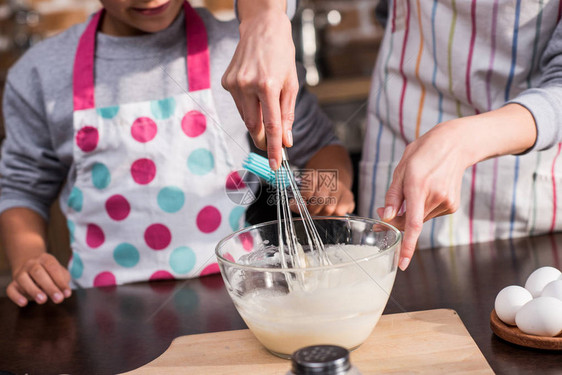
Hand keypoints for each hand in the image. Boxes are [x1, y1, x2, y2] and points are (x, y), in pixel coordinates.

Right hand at [7, 253, 70, 306]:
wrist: (30, 267)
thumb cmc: (50, 273)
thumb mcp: (60, 273)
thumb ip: (63, 280)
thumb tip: (65, 293)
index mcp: (45, 259)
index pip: (52, 268)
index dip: (60, 281)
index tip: (67, 294)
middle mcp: (31, 264)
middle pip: (38, 273)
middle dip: (49, 287)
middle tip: (58, 299)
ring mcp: (20, 273)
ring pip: (23, 279)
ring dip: (33, 290)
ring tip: (43, 300)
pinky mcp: (12, 284)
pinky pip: (11, 289)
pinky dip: (16, 297)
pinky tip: (24, 303)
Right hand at [222, 4, 297, 169]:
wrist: (262, 28)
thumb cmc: (281, 54)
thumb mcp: (291, 83)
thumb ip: (287, 115)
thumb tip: (286, 141)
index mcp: (267, 85)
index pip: (271, 126)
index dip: (274, 149)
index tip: (276, 165)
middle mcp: (247, 85)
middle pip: (254, 126)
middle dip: (263, 139)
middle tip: (272, 145)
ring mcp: (233, 84)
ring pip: (245, 117)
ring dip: (257, 120)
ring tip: (266, 103)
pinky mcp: (226, 82)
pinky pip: (239, 104)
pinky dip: (248, 106)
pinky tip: (254, 91)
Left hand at [293, 169, 354, 215]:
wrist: (331, 181)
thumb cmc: (315, 191)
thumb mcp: (303, 192)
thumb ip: (297, 201)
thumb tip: (297, 207)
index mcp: (314, 175)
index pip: (308, 189)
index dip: (303, 201)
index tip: (302, 205)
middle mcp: (329, 179)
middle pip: (320, 200)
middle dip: (313, 209)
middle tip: (312, 210)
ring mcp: (340, 187)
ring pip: (329, 208)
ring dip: (323, 213)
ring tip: (321, 210)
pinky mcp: (349, 196)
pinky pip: (340, 212)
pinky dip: (334, 215)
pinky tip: (332, 210)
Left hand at [377, 121, 471, 270]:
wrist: (455, 145)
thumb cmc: (423, 153)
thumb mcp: (401, 169)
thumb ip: (393, 196)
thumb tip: (387, 218)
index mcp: (418, 186)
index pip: (412, 224)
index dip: (407, 245)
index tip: (403, 263)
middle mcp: (435, 197)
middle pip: (411, 222)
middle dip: (395, 221)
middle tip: (383, 212)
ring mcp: (447, 203)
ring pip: (420, 219)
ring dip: (410, 213)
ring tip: (413, 189)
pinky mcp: (452, 206)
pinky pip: (430, 214)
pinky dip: (422, 208)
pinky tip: (427, 191)